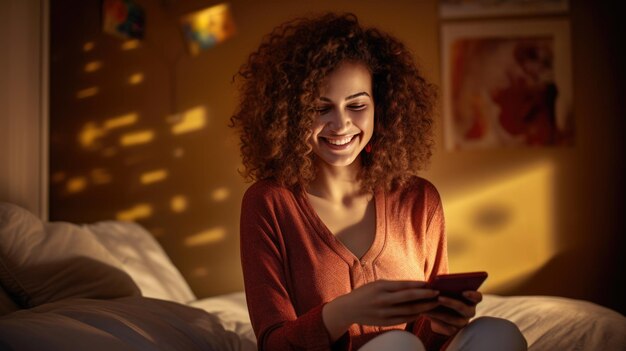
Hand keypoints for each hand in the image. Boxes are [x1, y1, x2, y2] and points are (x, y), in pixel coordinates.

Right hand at [323, 280, 438, 340]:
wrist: (349, 309)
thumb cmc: (366, 293)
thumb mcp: (378, 284)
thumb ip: (395, 286)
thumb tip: (416, 286)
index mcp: (381, 287)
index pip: (405, 286)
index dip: (420, 285)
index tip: (432, 284)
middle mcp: (383, 300)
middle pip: (410, 298)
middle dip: (426, 296)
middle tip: (438, 294)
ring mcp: (384, 313)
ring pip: (409, 310)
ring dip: (424, 307)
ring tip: (434, 304)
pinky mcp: (385, 322)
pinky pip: (404, 319)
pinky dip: (415, 315)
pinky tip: (422, 312)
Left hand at [423, 290, 482, 335]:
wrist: (438, 312)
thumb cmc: (445, 295)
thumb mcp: (447, 290)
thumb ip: (446, 286)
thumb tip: (437, 281)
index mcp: (472, 299)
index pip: (478, 297)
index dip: (473, 295)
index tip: (464, 292)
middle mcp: (469, 311)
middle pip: (464, 308)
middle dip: (451, 302)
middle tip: (439, 298)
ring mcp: (462, 322)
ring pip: (452, 319)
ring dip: (438, 312)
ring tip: (427, 306)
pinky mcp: (453, 330)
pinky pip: (444, 326)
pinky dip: (434, 319)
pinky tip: (425, 313)